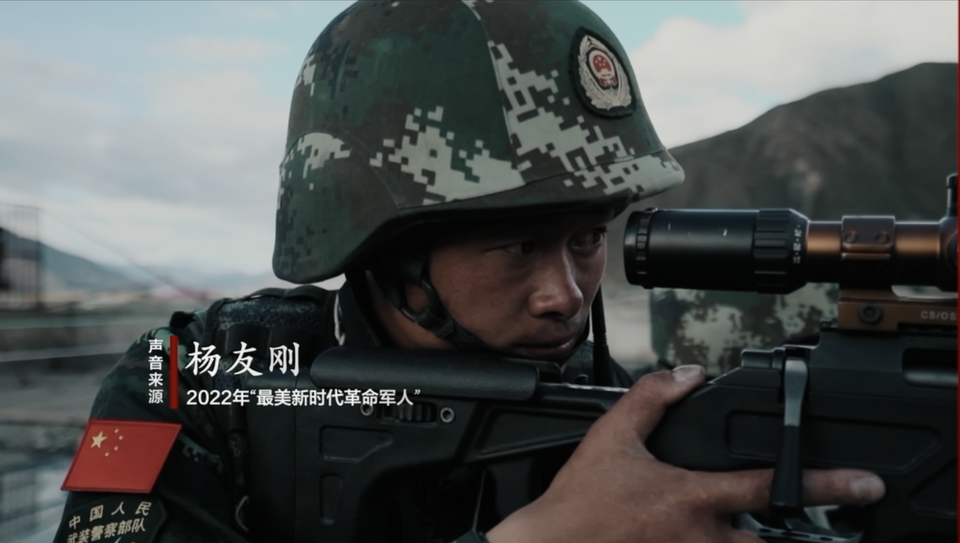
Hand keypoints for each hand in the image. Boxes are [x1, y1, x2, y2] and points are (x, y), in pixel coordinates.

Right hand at [486, 365, 884, 542]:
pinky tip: (720, 539)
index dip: (826, 483)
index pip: (771, 486)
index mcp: (693, 497)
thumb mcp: (611, 436)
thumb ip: (653, 398)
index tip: (865, 483)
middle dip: (813, 539)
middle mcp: (702, 539)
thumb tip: (689, 373)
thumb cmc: (579, 502)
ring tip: (788, 535)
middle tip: (843, 530)